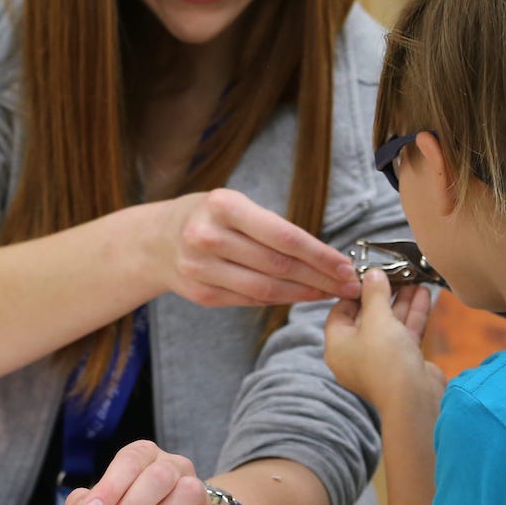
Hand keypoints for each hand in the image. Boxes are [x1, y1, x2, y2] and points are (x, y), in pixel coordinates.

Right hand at [150, 189, 359, 308]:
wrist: (156, 240)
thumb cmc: (209, 217)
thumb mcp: (233, 204)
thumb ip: (271, 227)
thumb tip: (325, 255)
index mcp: (223, 206)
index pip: (283, 236)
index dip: (320, 255)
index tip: (345, 266)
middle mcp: (208, 237)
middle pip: (278, 266)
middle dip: (320, 278)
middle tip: (348, 285)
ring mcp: (201, 269)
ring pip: (266, 288)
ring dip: (305, 293)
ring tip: (331, 294)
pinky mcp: (201, 294)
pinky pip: (251, 300)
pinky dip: (281, 299)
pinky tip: (301, 296)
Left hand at [324, 270, 444, 413]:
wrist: (414, 400)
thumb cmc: (386, 361)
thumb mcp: (377, 319)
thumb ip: (374, 294)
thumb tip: (372, 274)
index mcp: (338, 346)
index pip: (340, 311)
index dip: (354, 291)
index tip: (369, 274)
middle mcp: (356, 354)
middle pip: (368, 316)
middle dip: (385, 294)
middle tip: (397, 273)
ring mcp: (380, 360)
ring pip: (390, 324)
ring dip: (402, 302)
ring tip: (415, 279)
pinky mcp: (403, 363)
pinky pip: (405, 334)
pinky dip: (413, 315)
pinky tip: (425, 294)